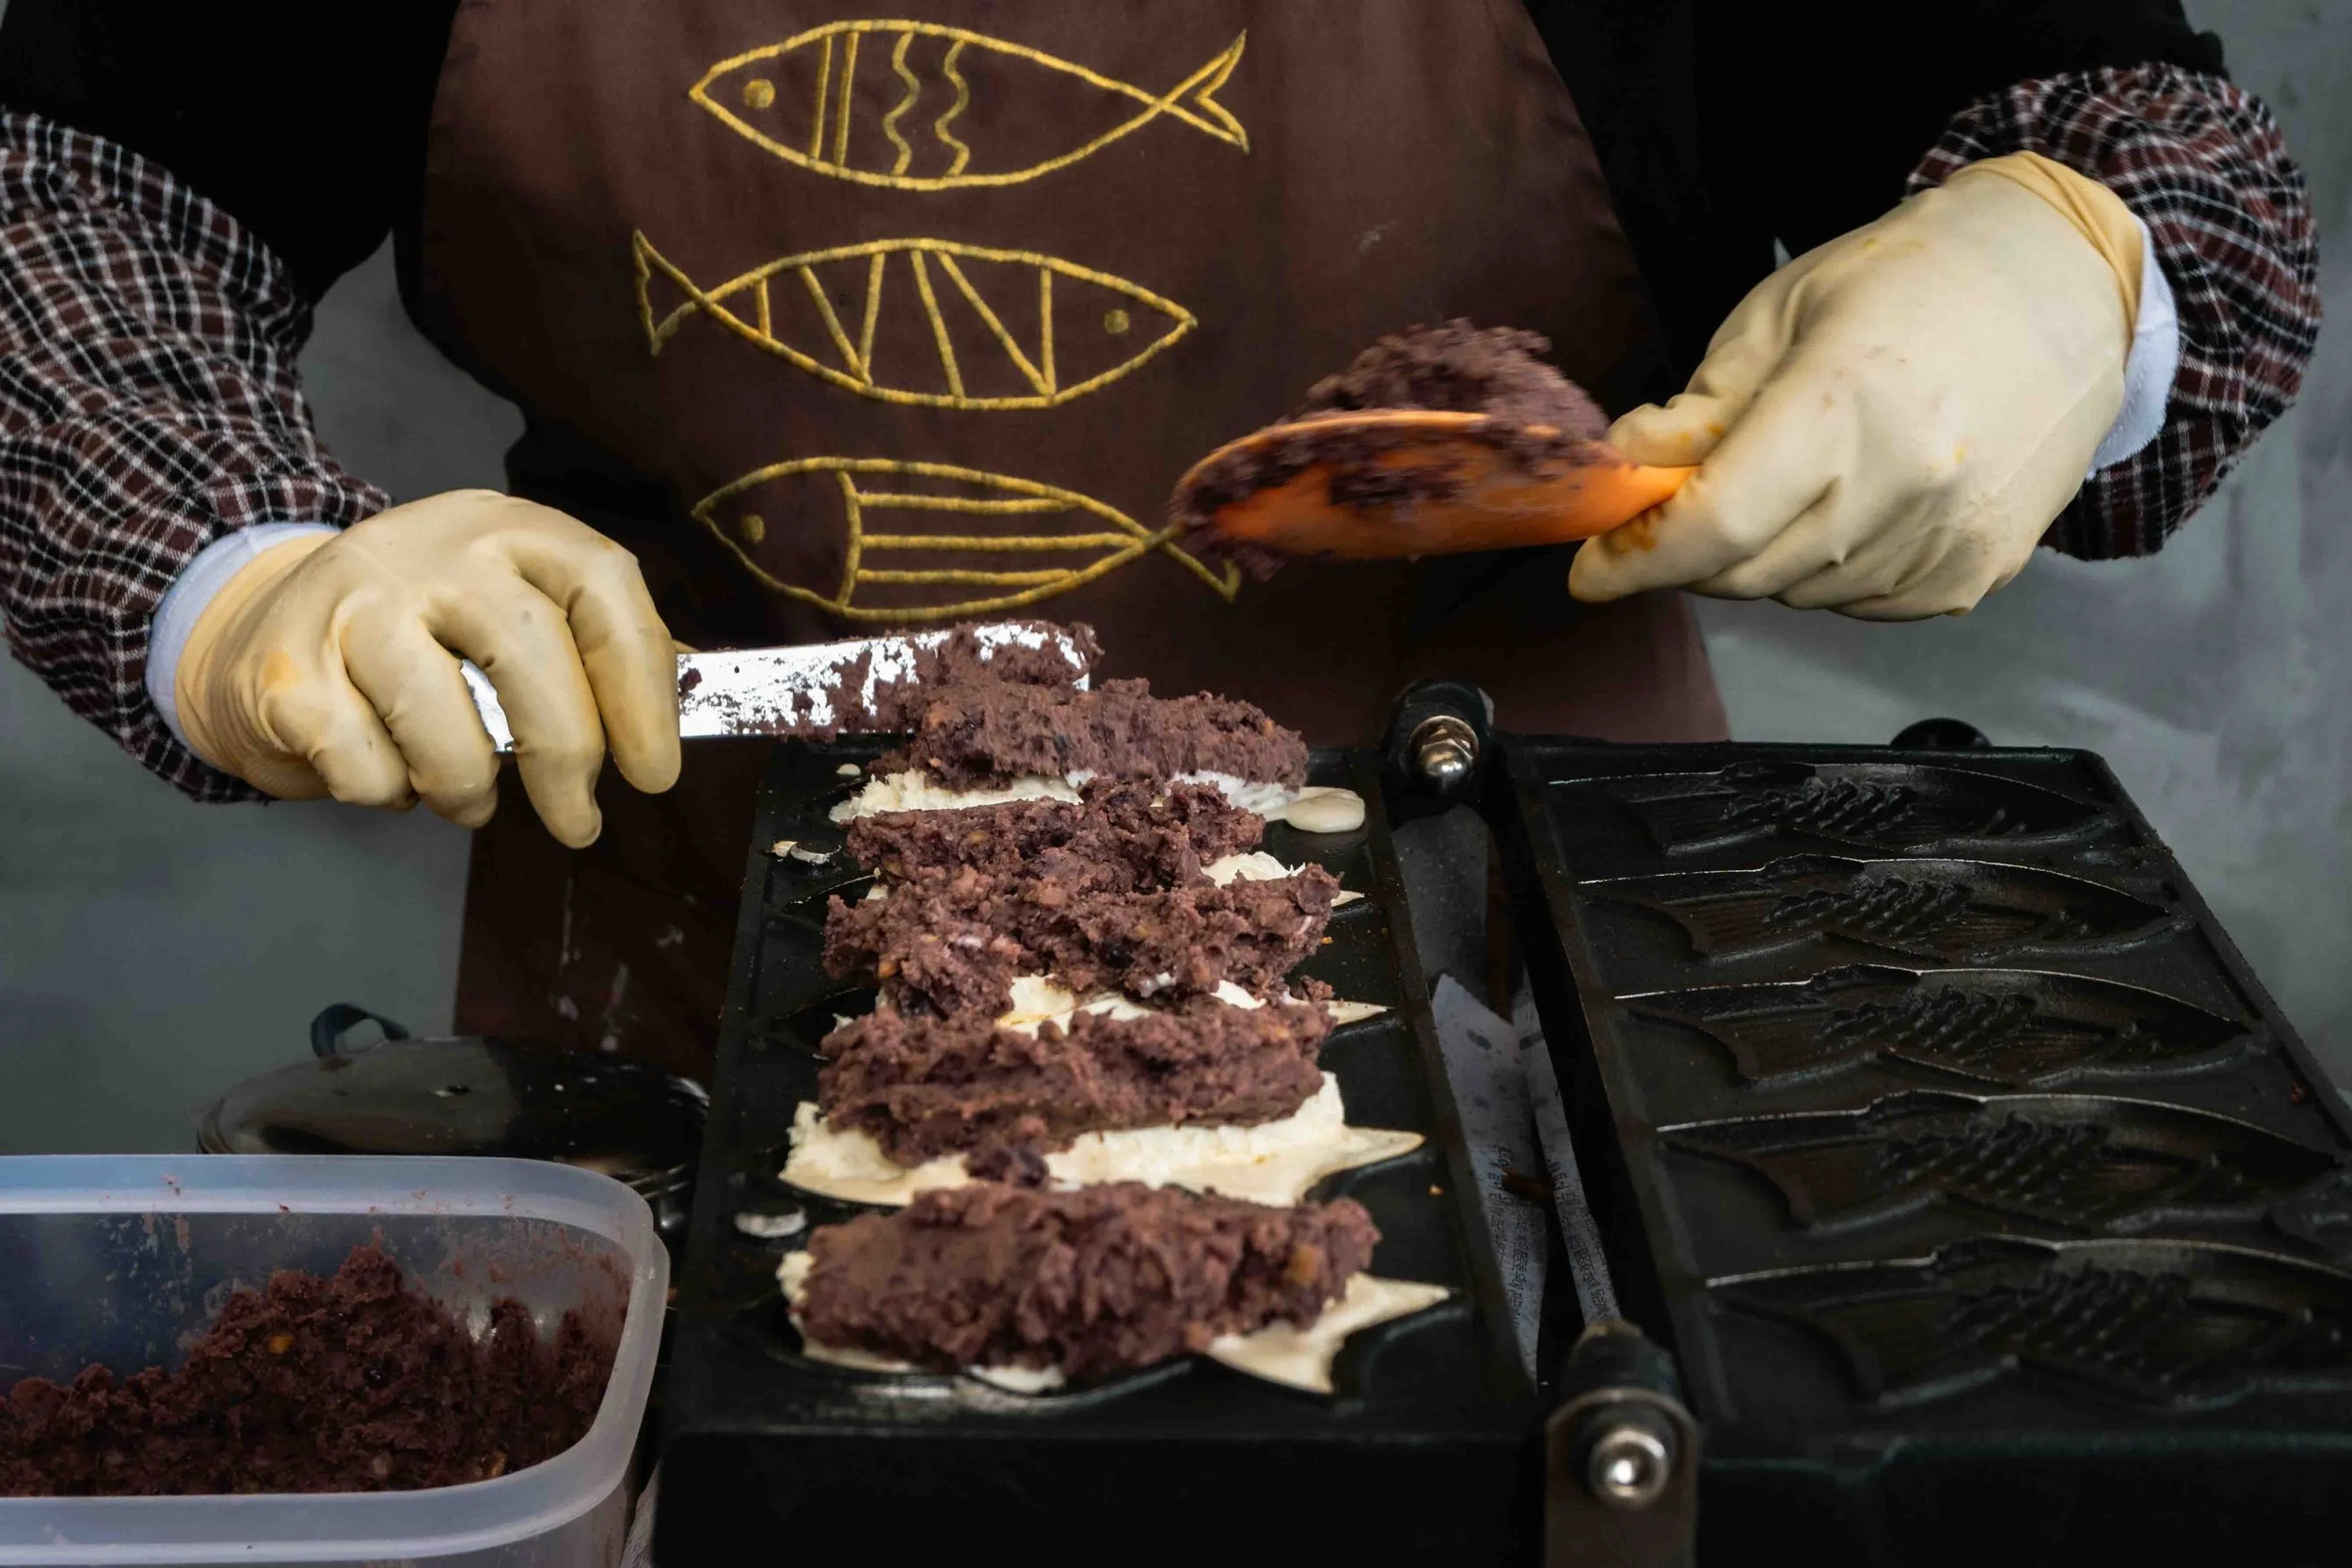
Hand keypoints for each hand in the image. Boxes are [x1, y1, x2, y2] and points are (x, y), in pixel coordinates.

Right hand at [175, 490, 680, 845]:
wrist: (260, 628)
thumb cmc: (423, 637)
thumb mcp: (514, 610)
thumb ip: (597, 647)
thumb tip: (699, 692)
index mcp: (509, 530)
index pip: (601, 586)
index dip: (641, 683)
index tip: (655, 771)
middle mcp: (432, 549)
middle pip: (528, 650)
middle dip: (567, 756)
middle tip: (578, 823)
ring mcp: (351, 599)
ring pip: (443, 722)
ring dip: (466, 788)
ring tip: (465, 795)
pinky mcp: (288, 667)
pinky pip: (366, 764)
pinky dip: (386, 793)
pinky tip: (384, 770)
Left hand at [1572, 152, 2141, 618]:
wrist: (2069, 286)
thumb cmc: (1918, 279)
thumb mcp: (1783, 312)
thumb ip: (1700, 406)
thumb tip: (1627, 467)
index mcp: (1844, 407)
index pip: (1712, 528)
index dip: (1635, 561)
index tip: (1590, 571)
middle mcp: (1903, 486)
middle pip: (1743, 573)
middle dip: (1690, 552)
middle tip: (1681, 504)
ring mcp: (1946, 540)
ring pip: (1797, 594)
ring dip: (1762, 559)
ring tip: (1793, 478)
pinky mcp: (1975, 574)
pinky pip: (1859, 604)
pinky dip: (1827, 571)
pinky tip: (1851, 503)